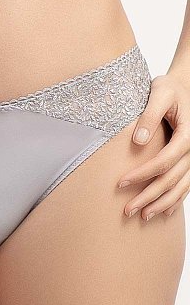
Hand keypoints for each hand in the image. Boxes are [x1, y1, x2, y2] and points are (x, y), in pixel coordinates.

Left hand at [117, 73, 189, 219]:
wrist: (185, 87)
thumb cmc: (170, 89)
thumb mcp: (159, 93)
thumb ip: (149, 116)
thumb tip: (138, 142)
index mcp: (187, 134)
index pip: (164, 161)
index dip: (143, 174)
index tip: (121, 183)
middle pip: (172, 180)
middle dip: (149, 197)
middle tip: (128, 211)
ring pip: (181, 187)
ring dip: (162, 204)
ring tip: (143, 217)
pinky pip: (187, 185)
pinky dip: (176, 200)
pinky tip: (163, 212)